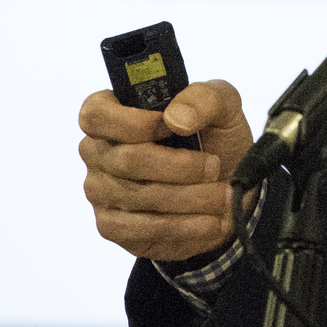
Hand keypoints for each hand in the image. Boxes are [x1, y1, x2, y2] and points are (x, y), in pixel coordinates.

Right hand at [79, 79, 254, 261]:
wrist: (230, 188)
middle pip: (125, 160)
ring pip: (137, 196)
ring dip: (190, 198)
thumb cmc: (216, 141)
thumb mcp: (223, 106)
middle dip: (181, 167)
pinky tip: (209, 222)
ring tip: (222, 197)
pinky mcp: (112, 226)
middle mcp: (98, 151)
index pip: (95, 114)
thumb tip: (175, 118)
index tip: (174, 128)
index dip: (134, 122)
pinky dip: (183, 226)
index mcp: (113, 112)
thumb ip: (203, 97)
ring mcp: (100, 191)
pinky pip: (141, 229)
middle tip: (214, 168)